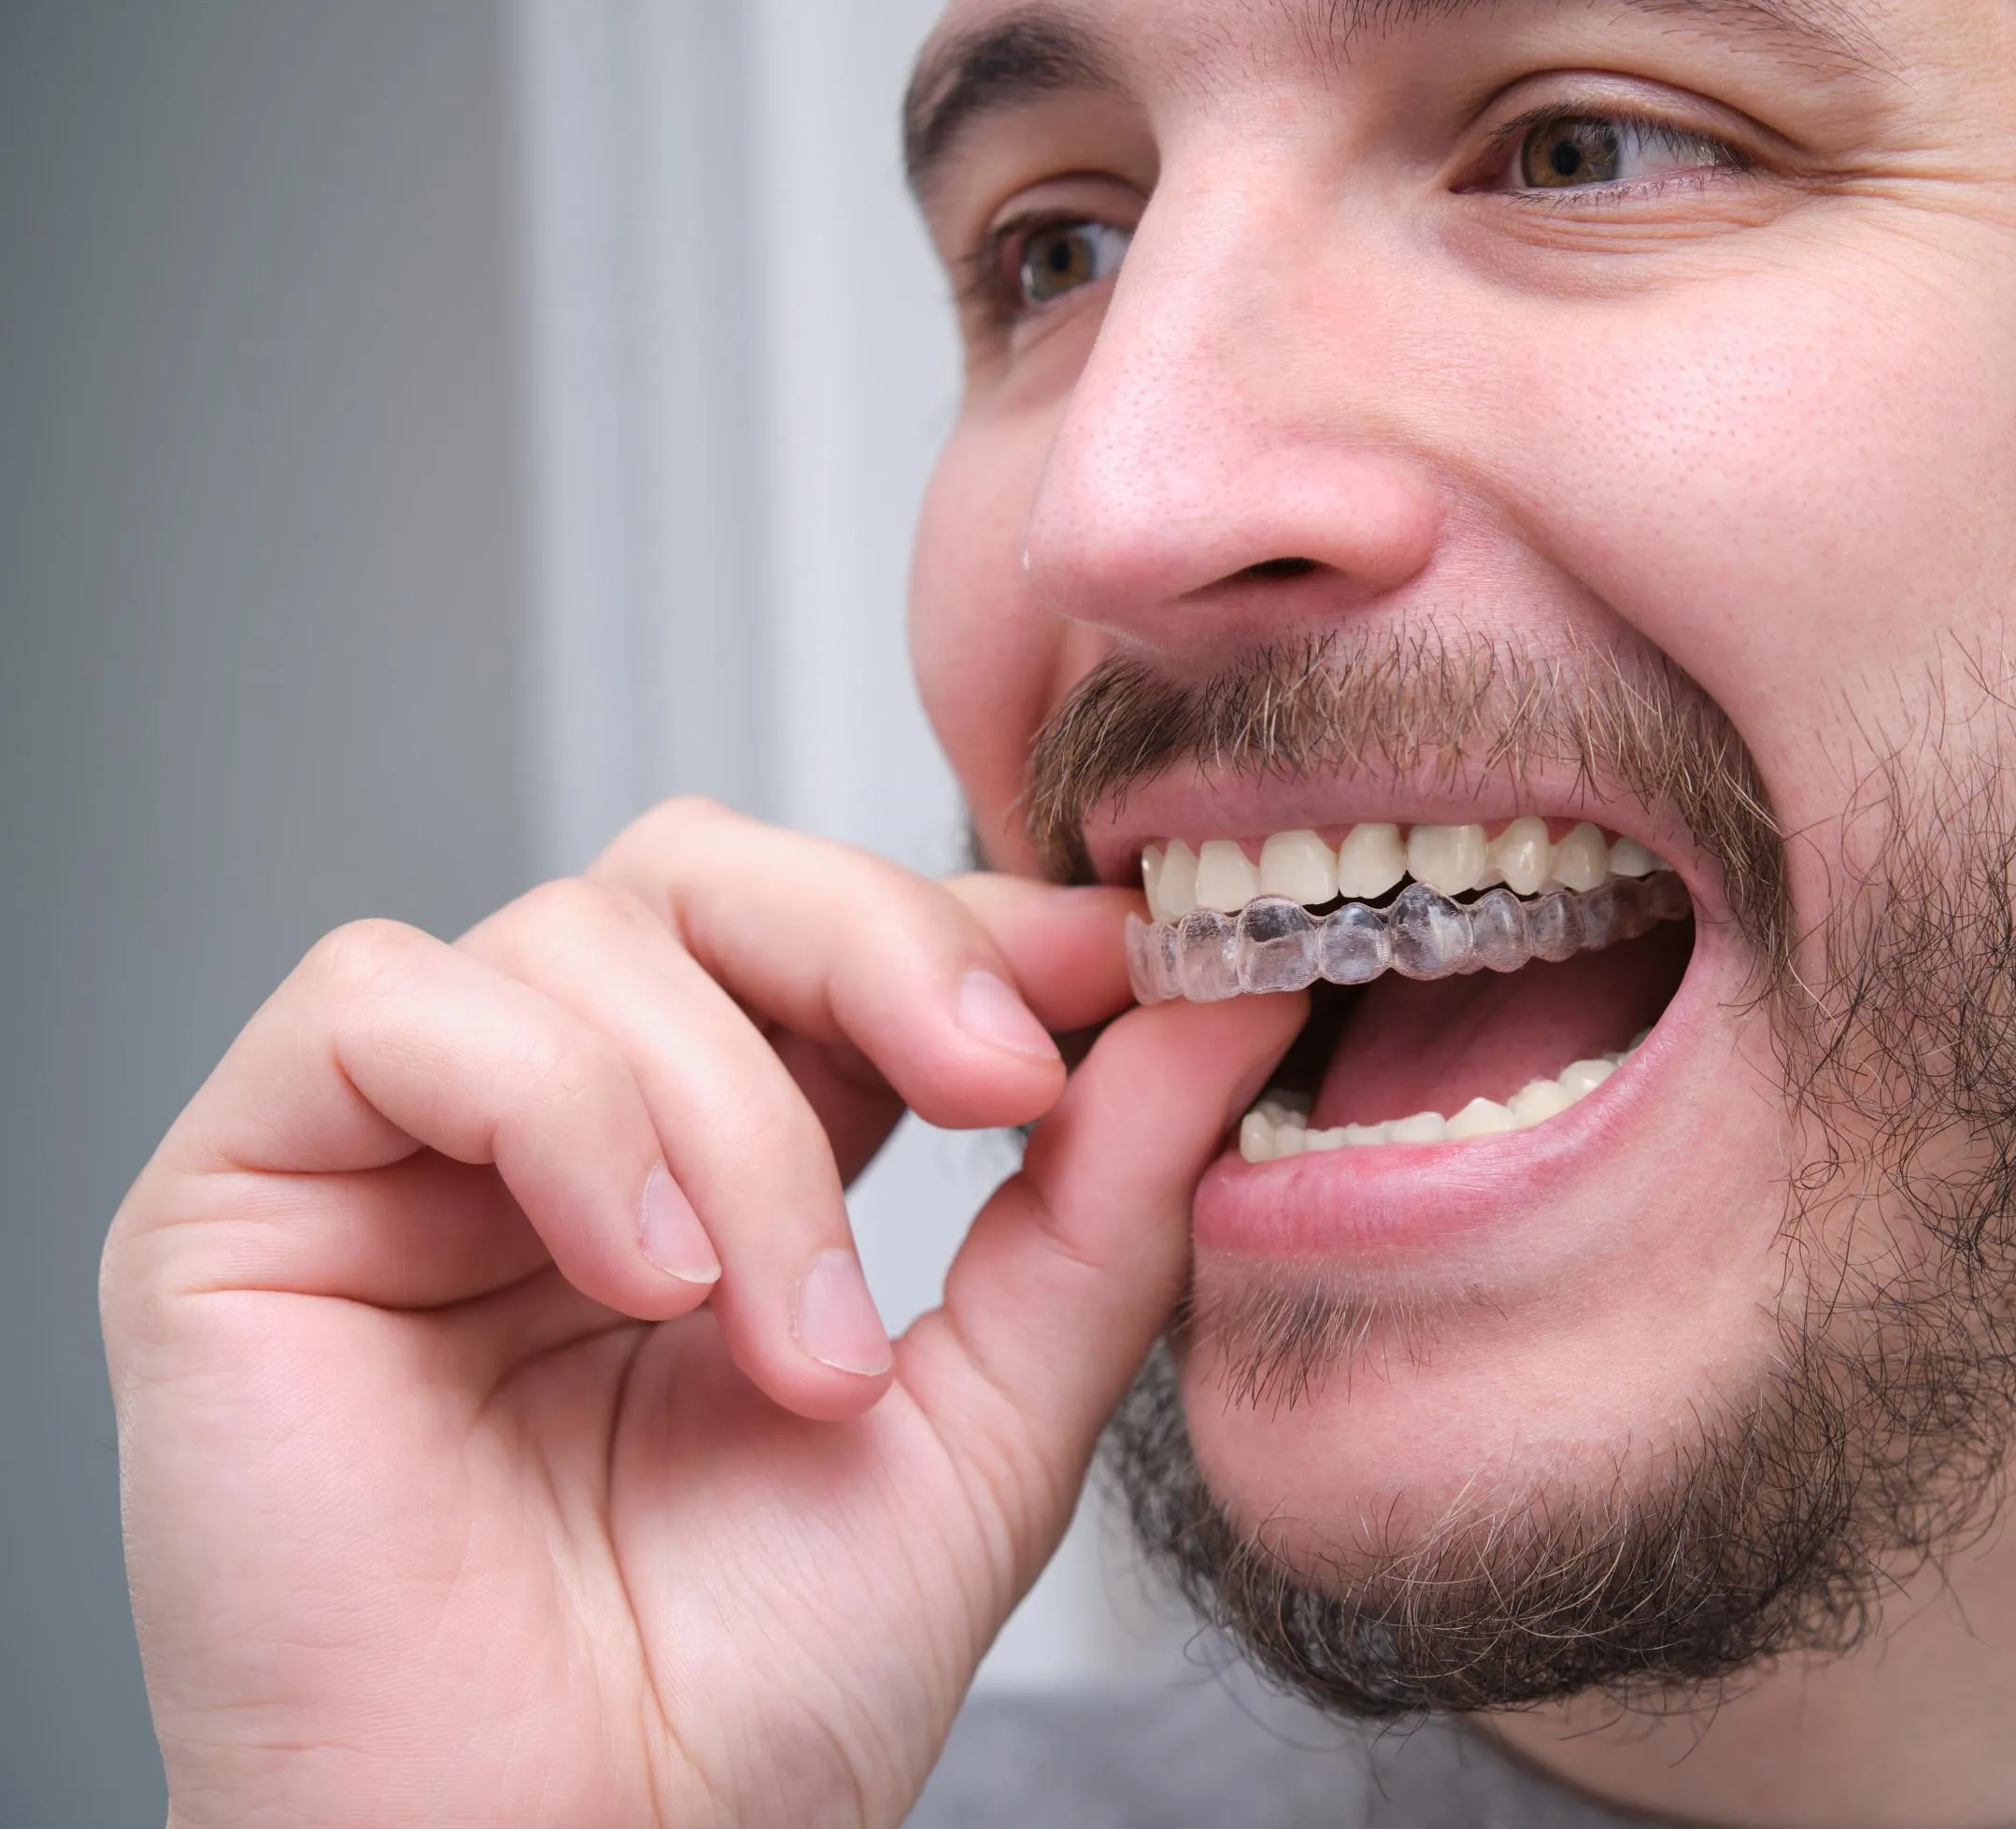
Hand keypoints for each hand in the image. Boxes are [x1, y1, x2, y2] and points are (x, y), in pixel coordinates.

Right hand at [102, 799, 1300, 1828]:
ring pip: (579, 937)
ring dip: (741, 1127)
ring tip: (797, 1348)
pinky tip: (642, 1284)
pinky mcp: (245, 1192)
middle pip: (702, 871)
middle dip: (877, 946)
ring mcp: (397, 1154)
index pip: (829, 931)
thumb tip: (1218, 1003)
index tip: (1119, 955)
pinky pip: (387, 1008)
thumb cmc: (754, 1697)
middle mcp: (555, 1128)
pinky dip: (564, 1116)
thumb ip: (1103, 1203)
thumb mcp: (989, 1415)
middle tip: (996, 1081)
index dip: (969, 917)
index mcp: (721, 1159)